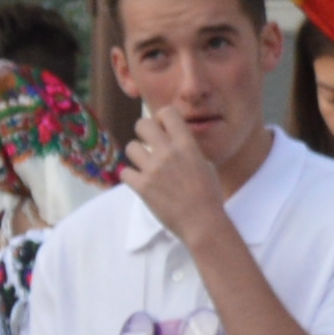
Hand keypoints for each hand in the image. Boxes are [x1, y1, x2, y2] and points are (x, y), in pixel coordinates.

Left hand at [125, 111, 234, 248]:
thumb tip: (175, 137)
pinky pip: (124, 172)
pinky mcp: (142, 187)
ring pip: (131, 147)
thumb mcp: (205, 164)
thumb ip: (188, 148)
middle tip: (149, 143)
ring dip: (136, 155)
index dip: (162, 118)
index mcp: (187, 145)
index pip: (167, 112)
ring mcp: (153, 170)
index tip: (163, 129)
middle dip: (143, 131)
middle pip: (142, 124)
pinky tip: (139, 181)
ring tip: (145, 164)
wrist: (203, 222)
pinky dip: (130, 176)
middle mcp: (168, 153)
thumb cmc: (209, 195)